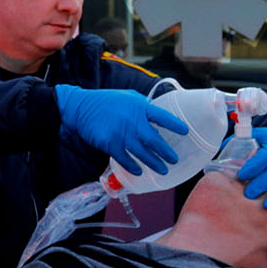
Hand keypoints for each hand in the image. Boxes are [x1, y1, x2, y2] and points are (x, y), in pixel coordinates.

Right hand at [55, 85, 185, 175]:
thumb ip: (144, 106)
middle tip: (174, 160)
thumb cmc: (106, 101)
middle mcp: (133, 121)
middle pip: (154, 140)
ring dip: (154, 163)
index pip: (162, 116)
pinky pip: (125, 159)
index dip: (174, 124)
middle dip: (166, 152)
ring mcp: (121, 133)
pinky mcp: (109, 143)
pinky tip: (140, 171)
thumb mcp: (128, 96)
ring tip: (163, 170)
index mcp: (140, 107)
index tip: (185, 131)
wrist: (81, 108)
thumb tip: (158, 114)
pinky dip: (133, 166)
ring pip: (142, 153)